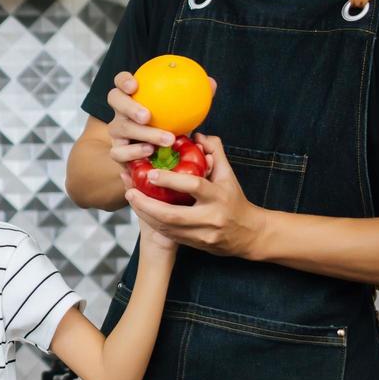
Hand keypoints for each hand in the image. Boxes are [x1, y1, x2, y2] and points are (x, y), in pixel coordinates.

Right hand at [106, 71, 215, 190]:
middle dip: (129, 106)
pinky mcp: (118, 152)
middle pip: (115, 100)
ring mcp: (117, 132)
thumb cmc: (171, 126)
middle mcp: (121, 111)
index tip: (135, 85)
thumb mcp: (184, 112)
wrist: (162, 154)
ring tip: (165, 140)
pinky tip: (150, 152)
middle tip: (147, 116)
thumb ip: (196, 97)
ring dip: (142, 134)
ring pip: (120, 128)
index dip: (124, 80)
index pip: (121, 81)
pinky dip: (133, 153)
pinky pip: (119, 152)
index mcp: (133, 96)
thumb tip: (211, 83)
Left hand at [126, 135, 263, 257]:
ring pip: (167, 228)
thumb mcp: (228, 175)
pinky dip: (152, 223)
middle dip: (147, 205)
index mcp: (219, 196)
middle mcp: (211, 217)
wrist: (248, 235)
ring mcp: (202, 234)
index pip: (194, 186)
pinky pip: (169, 235)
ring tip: (131, 199)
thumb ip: (215, 152)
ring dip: (145, 214)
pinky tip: (141, 211)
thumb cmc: (234, 199)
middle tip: (130, 191)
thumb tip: (197, 135)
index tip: (151, 173)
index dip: (171, 180)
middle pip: (173, 215)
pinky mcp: (195, 245)